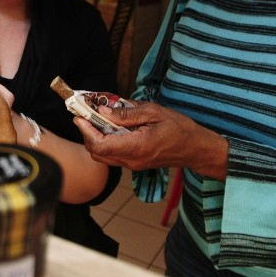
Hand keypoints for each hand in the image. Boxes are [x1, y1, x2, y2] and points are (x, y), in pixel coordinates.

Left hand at [73, 101, 227, 180]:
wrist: (195, 148)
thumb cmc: (178, 127)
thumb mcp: (153, 112)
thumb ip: (126, 114)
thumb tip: (102, 112)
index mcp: (136, 146)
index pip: (100, 145)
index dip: (86, 131)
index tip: (80, 116)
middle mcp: (131, 160)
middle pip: (96, 152)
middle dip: (87, 133)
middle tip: (85, 114)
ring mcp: (132, 164)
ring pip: (102, 156)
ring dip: (95, 137)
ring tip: (96, 118)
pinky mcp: (134, 163)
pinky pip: (112, 155)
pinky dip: (105, 141)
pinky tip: (110, 126)